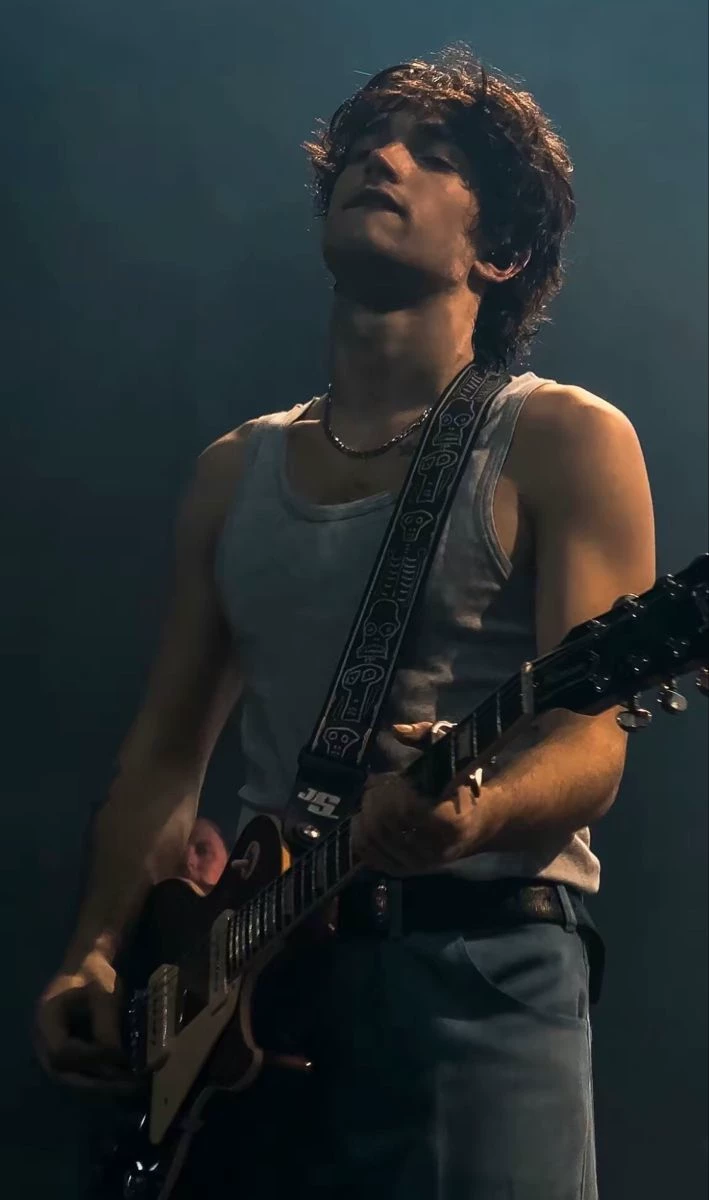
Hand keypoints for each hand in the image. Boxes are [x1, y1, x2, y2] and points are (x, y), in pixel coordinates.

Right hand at [34, 950, 136, 1091]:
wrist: (86, 964)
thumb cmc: (94, 974)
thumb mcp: (104, 994)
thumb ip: (106, 1025)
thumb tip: (117, 1060)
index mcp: (46, 1018)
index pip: (61, 1052)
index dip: (89, 1058)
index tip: (118, 1056)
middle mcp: (42, 1038)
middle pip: (63, 1071)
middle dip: (96, 1081)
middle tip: (128, 1085)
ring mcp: (49, 1047)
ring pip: (70, 1075)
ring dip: (98, 1082)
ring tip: (129, 1085)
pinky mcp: (63, 1050)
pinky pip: (76, 1070)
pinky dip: (97, 1075)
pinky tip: (120, 1077)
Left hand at [351, 722, 475, 874]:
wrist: (479, 823)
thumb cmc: (461, 784)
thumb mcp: (451, 753)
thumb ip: (426, 737)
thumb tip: (396, 730)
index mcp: (450, 819)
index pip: (406, 809)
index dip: (390, 791)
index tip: (389, 777)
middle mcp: (435, 848)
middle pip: (385, 826)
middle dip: (373, 802)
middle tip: (373, 786)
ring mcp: (420, 863)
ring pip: (375, 842)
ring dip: (364, 816)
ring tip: (370, 800)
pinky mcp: (407, 871)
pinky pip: (372, 859)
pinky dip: (360, 838)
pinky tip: (362, 820)